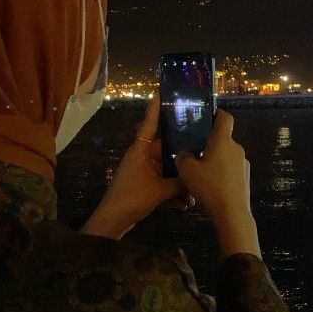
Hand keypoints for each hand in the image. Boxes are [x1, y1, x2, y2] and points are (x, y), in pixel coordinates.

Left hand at [81, 94, 185, 238]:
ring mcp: (143, 169)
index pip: (148, 123)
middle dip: (178, 139)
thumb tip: (197, 179)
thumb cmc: (133, 197)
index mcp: (140, 150)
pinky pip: (164, 176)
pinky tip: (187, 197)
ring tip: (197, 164)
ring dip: (178, 168)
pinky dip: (174, 184)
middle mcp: (142, 156)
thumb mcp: (160, 190)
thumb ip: (180, 183)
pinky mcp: (146, 182)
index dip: (155, 108)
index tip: (159, 91)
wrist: (114, 220)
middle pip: (162, 142)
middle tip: (197, 129)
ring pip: (165, 162)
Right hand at [175, 109, 259, 257]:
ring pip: (227, 155)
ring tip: (202, 173)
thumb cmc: (209, 186)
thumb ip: (183, 157)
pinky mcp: (246, 177)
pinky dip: (223, 172)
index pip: (225, 117)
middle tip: (195, 152)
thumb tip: (185, 153)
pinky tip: (213, 185)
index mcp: (223, 141)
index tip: (207, 116)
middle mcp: (236, 148)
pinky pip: (232, 169)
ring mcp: (243, 163)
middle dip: (210, 143)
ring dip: (216, 160)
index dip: (217, 114)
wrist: (232, 212)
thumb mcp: (187, 171)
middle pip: (223, 139)